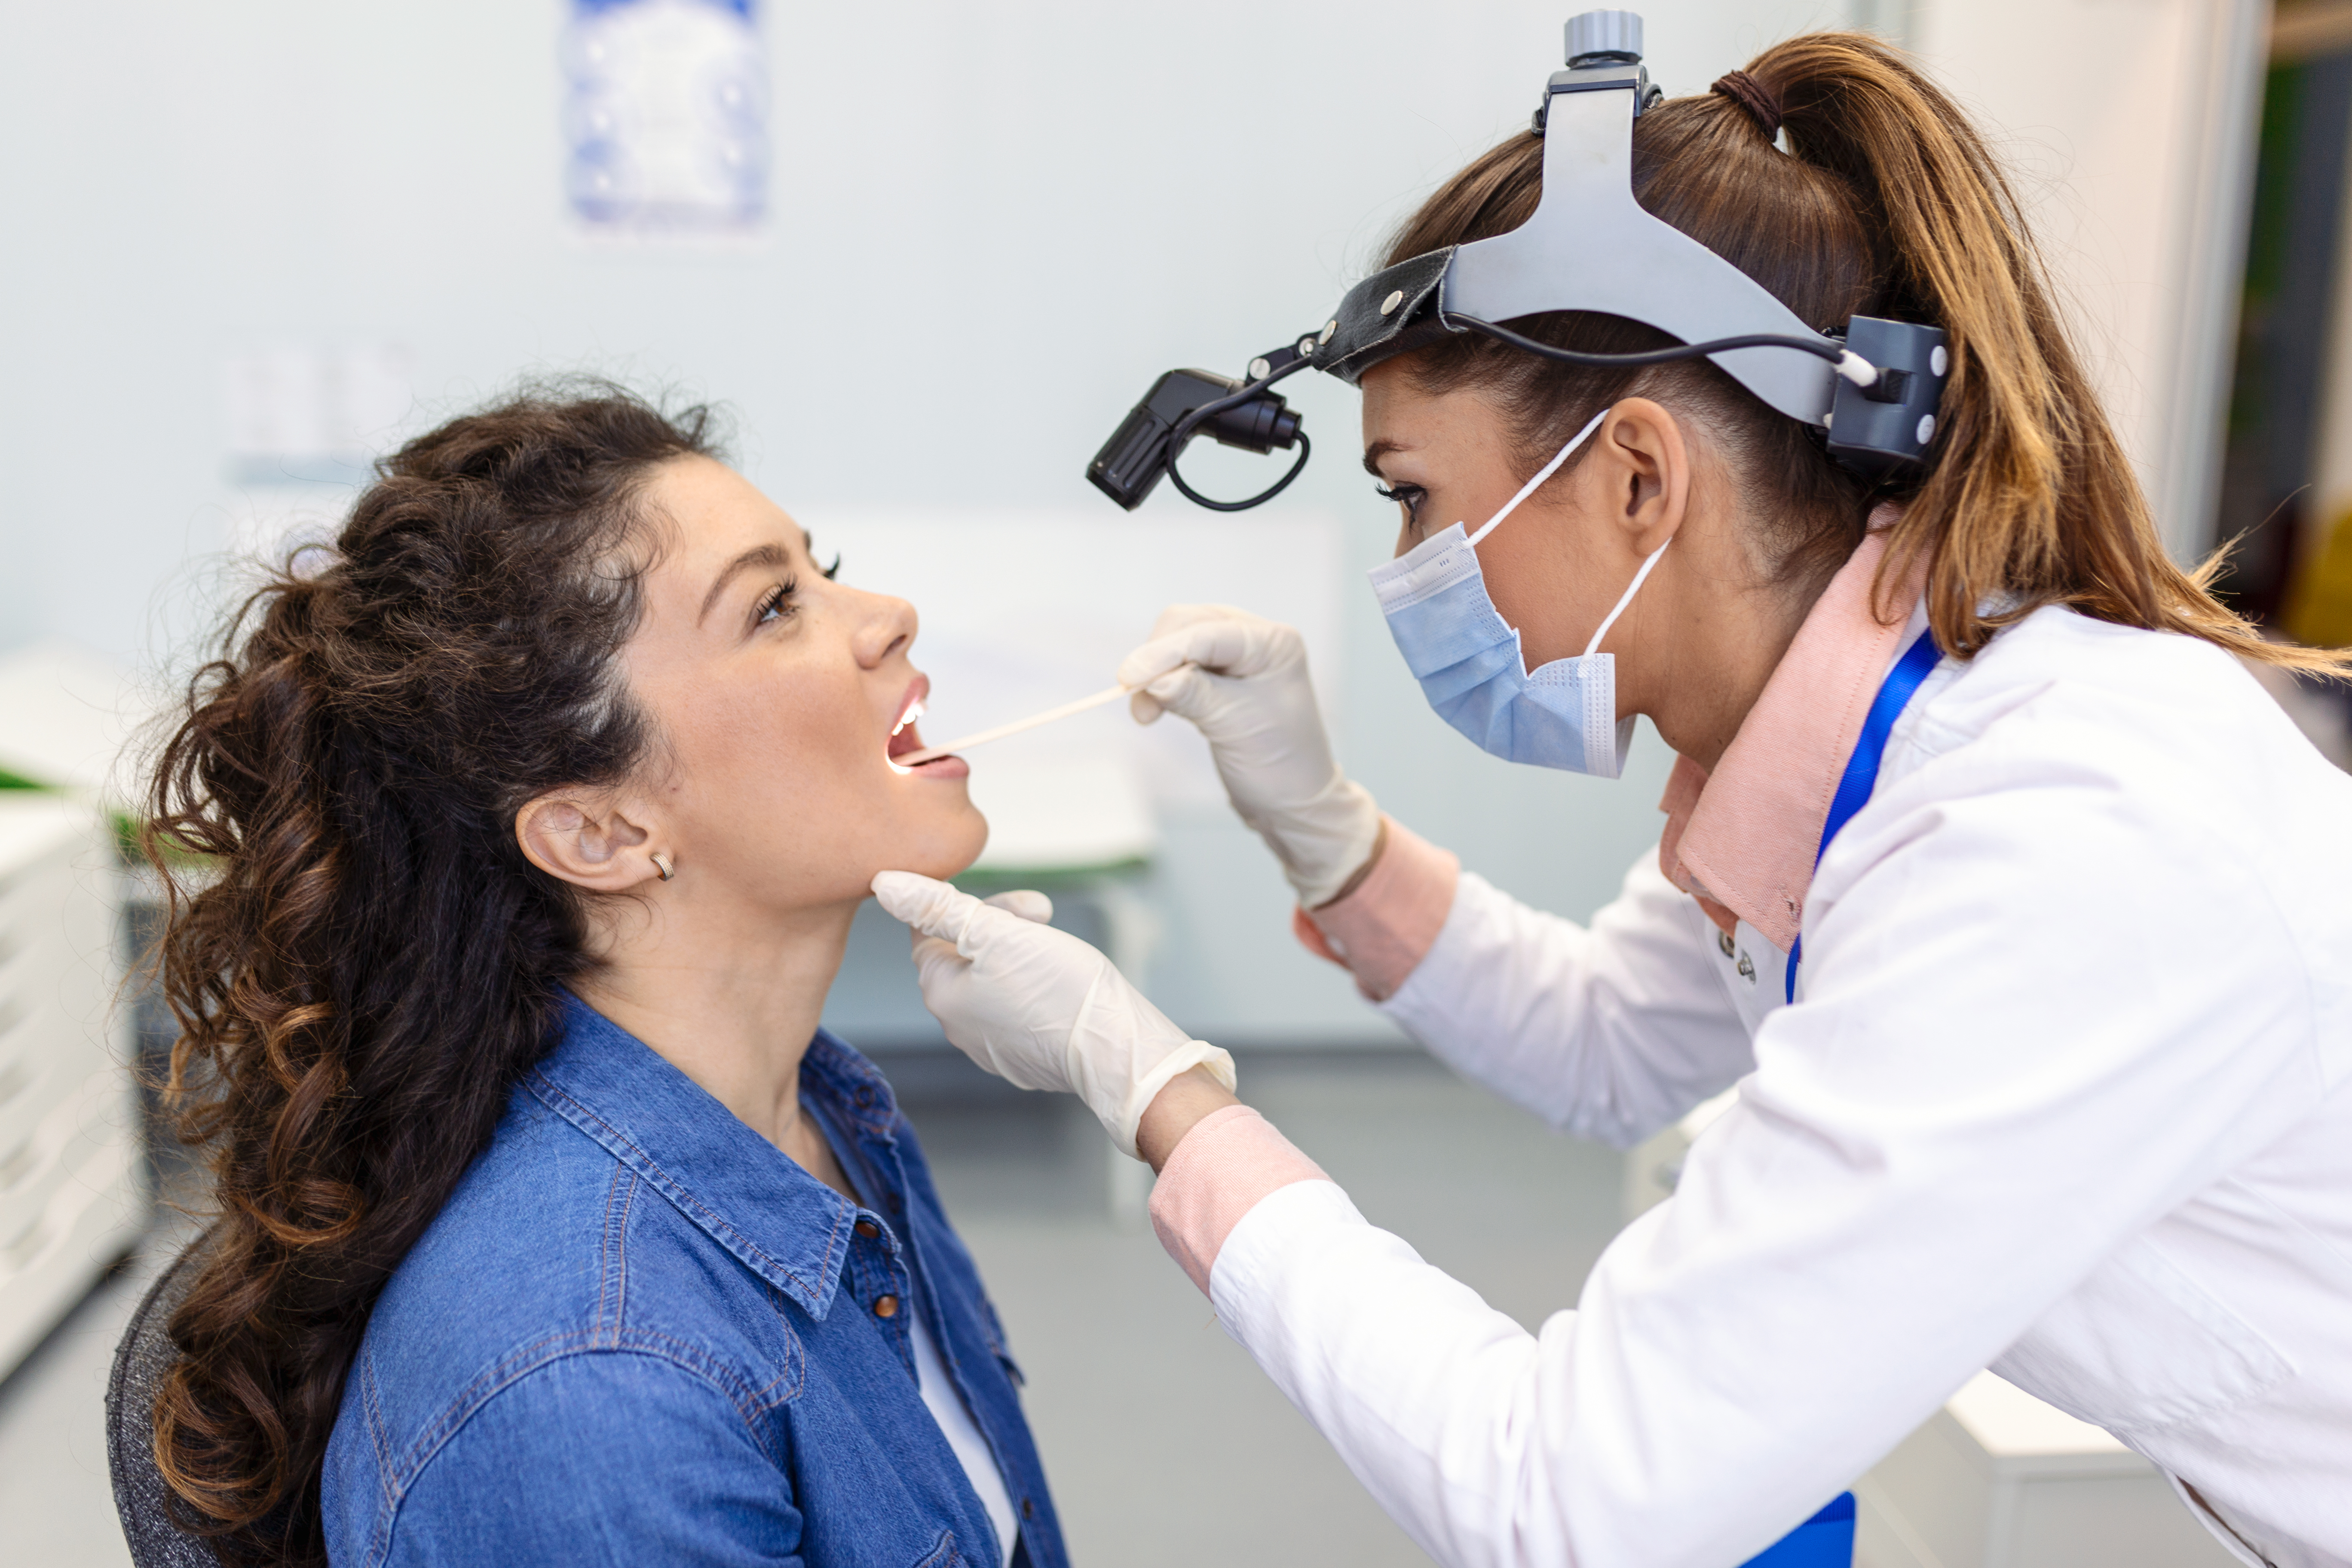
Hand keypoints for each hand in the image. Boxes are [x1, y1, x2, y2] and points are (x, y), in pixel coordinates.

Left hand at [870, 872, 1236, 1158]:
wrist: (1114, 1050)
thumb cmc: (1060, 989)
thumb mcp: (996, 933)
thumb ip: (938, 906)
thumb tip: (886, 885)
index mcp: (940, 992)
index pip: (927, 930)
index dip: (965, 904)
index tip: (1010, 904)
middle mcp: (955, 1025)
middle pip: (961, 953)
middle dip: (998, 925)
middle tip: (1041, 915)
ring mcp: (988, 1046)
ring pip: (991, 979)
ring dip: (1017, 952)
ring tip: (1055, 946)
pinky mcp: (1021, 1057)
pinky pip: (1015, 1007)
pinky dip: (1033, 986)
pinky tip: (1062, 982)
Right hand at [1119, 605, 1380, 907]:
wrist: (1291, 803)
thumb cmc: (1279, 765)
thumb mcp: (1236, 726)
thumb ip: (1194, 696)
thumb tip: (1153, 680)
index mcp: (1273, 643)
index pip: (1209, 632)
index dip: (1164, 652)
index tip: (1128, 678)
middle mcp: (1256, 640)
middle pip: (1188, 625)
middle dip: (1157, 658)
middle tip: (1137, 700)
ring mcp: (1236, 657)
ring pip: (1178, 642)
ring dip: (1154, 673)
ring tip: (1146, 714)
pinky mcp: (1218, 677)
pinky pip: (1178, 666)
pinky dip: (1159, 684)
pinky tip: (1154, 708)